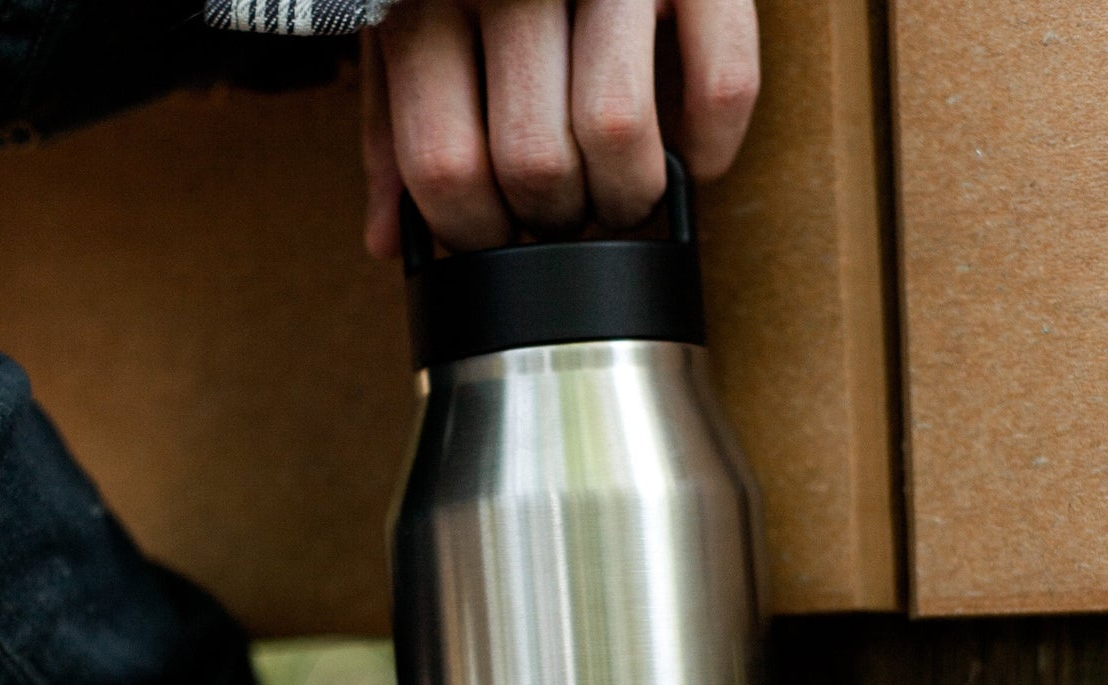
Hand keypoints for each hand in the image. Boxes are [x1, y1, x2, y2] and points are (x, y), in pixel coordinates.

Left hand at [361, 0, 759, 258]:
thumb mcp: (408, 19)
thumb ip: (396, 125)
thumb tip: (386, 240)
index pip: (446, 167)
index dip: (474, 233)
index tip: (497, 237)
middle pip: (534, 164)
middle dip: (553, 221)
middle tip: (564, 214)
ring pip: (617, 132)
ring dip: (625, 197)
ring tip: (619, 193)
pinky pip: (721, 86)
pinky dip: (710, 148)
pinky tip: (690, 156)